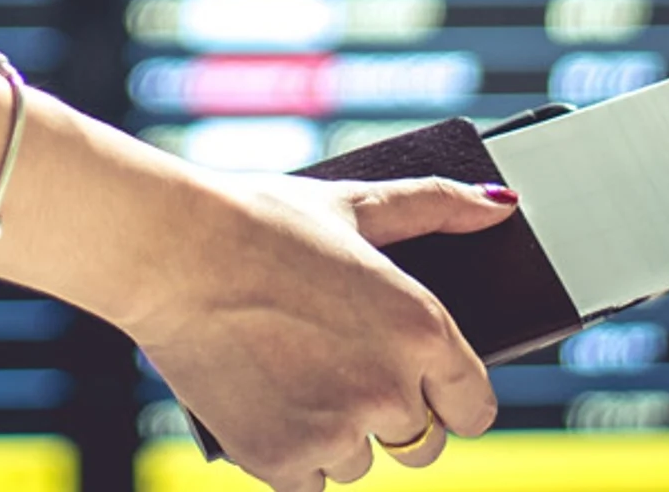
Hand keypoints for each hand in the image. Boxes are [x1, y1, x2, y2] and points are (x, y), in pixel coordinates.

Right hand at [121, 174, 517, 491]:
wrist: (169, 252)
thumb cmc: (261, 222)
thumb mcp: (354, 205)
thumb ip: (435, 206)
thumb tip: (499, 207)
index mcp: (423, 330)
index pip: (475, 409)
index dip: (451, 401)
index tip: (426, 391)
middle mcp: (390, 390)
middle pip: (422, 445)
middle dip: (389, 416)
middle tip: (340, 372)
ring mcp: (335, 430)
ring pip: (359, 464)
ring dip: (335, 437)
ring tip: (294, 379)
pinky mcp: (281, 459)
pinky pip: (307, 482)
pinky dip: (290, 456)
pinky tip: (267, 406)